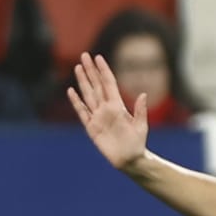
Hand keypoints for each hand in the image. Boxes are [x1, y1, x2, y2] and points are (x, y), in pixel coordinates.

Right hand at [68, 52, 148, 169]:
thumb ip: (140, 110)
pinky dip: (76, 102)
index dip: (103, 70)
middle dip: (90, 70)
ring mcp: (98, 117)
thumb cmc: (138, 143)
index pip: (108, 83)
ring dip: (83, 81)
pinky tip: (71, 91)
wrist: (130, 159)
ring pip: (88, 95)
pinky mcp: (91, 127)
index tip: (98, 57)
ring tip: (77, 67)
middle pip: (96, 85)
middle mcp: (106, 108)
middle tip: (84, 55)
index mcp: (118, 106)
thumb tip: (144, 94)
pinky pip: (82, 112)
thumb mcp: (141, 126)